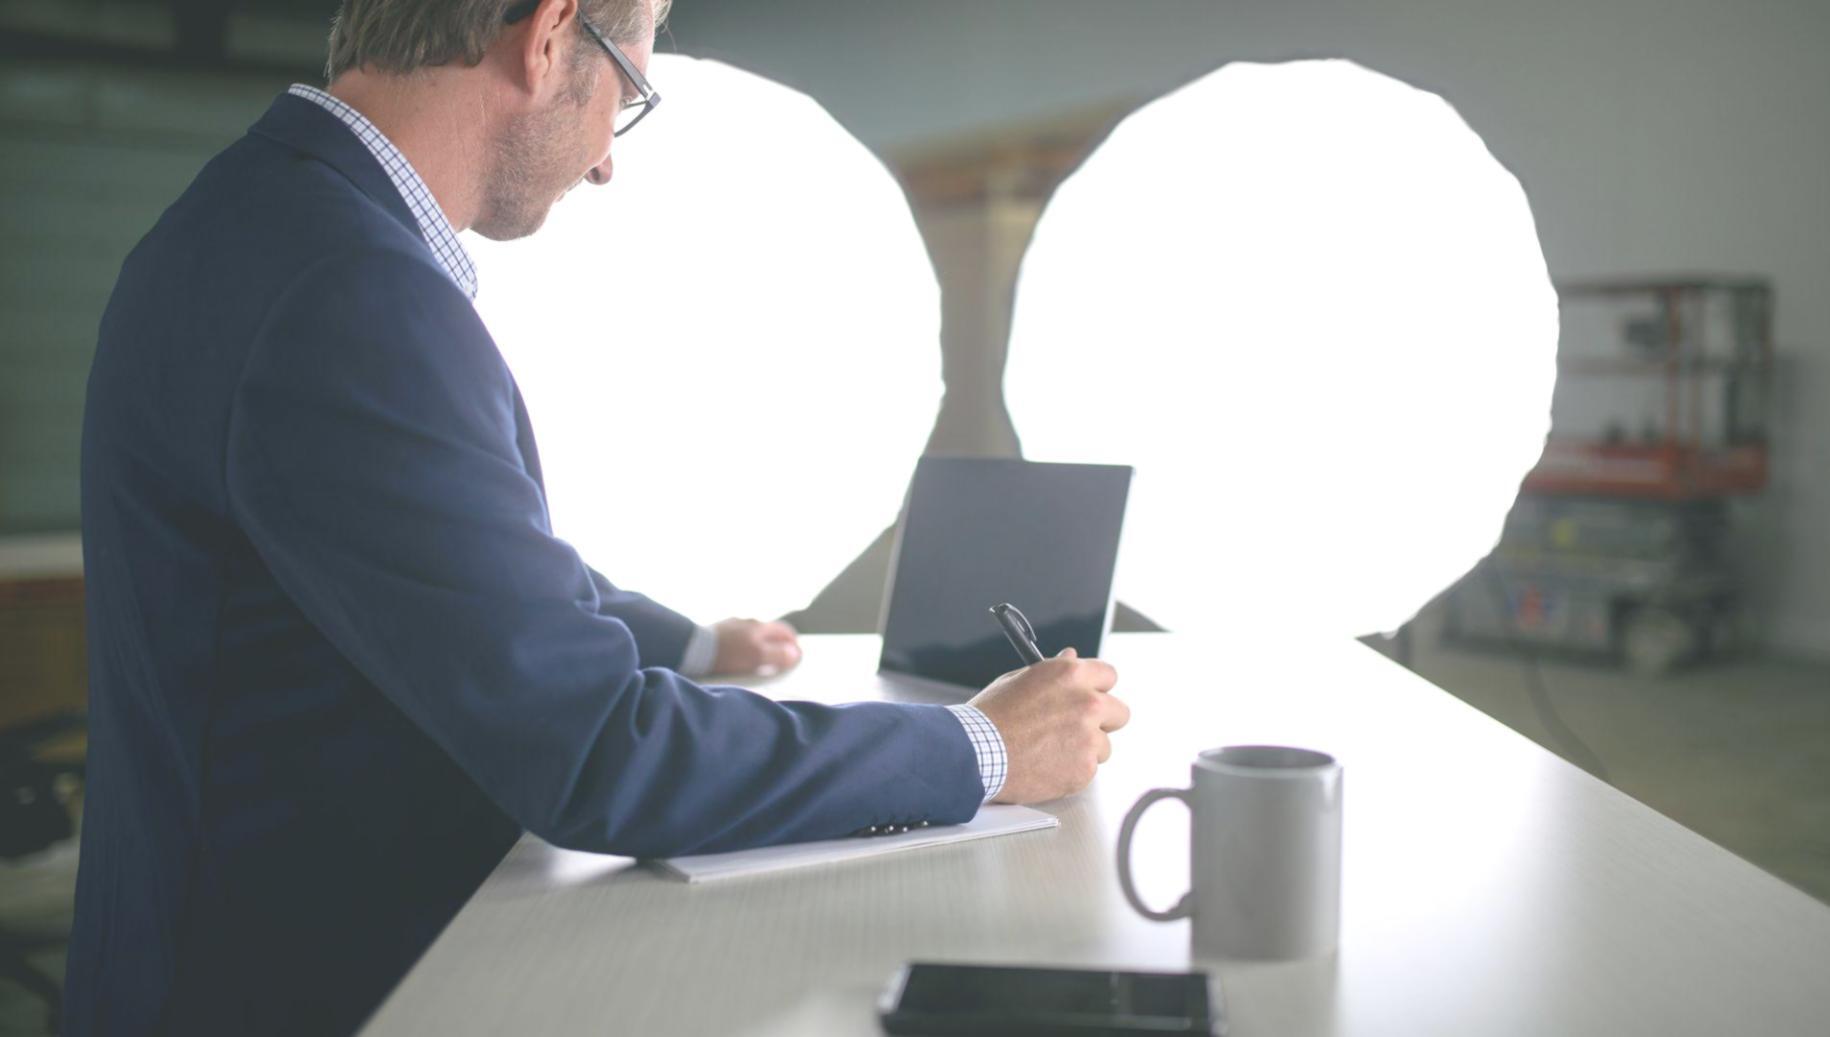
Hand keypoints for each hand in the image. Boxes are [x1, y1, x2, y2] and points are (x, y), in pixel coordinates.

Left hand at [710, 618, 802, 675]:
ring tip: (761, 655)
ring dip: (762, 641)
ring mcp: (734, 624)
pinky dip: (745, 642)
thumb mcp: (757, 657)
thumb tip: (796, 653)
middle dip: (780, 642)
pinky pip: (739, 635)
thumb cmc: (727, 654)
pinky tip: (739, 651)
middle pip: (772, 630)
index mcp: (761, 627)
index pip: (786, 632)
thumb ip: (778, 655)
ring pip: (755, 632)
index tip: (796, 656)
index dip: (794, 644)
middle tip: (782, 656)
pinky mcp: (720, 629)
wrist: (694, 648)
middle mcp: (750, 621)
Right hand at [966, 648, 1127, 803]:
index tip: (1091, 696)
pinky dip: (1072, 772)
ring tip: (1051, 752)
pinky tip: (1047, 766)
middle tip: (1079, 729)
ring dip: (1085, 750)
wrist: (976, 754)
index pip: (1108, 675)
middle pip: (1120, 712)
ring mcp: (1089, 737)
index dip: (1098, 688)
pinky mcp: (1085, 768)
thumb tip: (1071, 657)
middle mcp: (1087, 703)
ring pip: (1104, 746)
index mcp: (1071, 675)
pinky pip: (1089, 770)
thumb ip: (1053, 671)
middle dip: (1102, 721)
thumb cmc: (990, 717)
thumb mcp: (1018, 680)